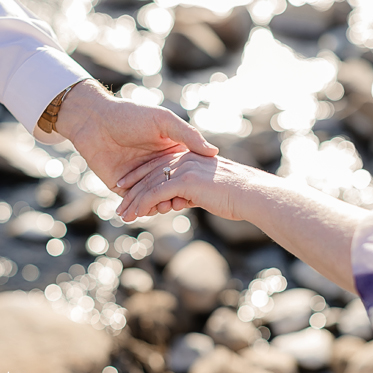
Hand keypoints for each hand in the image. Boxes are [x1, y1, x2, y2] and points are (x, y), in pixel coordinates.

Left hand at [55, 81, 218, 209]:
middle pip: (172, 189)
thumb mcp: (164, 120)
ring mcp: (140, 177)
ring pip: (155, 198)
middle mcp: (157, 165)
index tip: (197, 191)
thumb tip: (213, 152)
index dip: (192, 184)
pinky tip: (147, 210)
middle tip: (179, 204)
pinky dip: (143, 208)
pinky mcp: (122, 186)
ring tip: (163, 208)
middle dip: (176, 198)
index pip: (186, 173)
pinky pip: (136, 201)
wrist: (93, 120)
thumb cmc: (130, 115)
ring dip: (159, 205)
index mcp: (171, 151)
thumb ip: (188, 135)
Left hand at [117, 151, 370, 293]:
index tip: (129, 196)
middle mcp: (184, 159)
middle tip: (120, 210)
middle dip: (132, 192)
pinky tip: (134, 215)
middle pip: (149, 174)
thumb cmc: (239, 193)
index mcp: (190, 157)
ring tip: (122, 216)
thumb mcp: (212, 189)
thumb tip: (182, 199)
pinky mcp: (183, 180)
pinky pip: (155, 192)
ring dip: (133, 201)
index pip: (159, 168)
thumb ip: (194, 189)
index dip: (142, 181)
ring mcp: (183, 168)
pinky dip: (142, 204)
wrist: (252, 193)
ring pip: (149, 184)